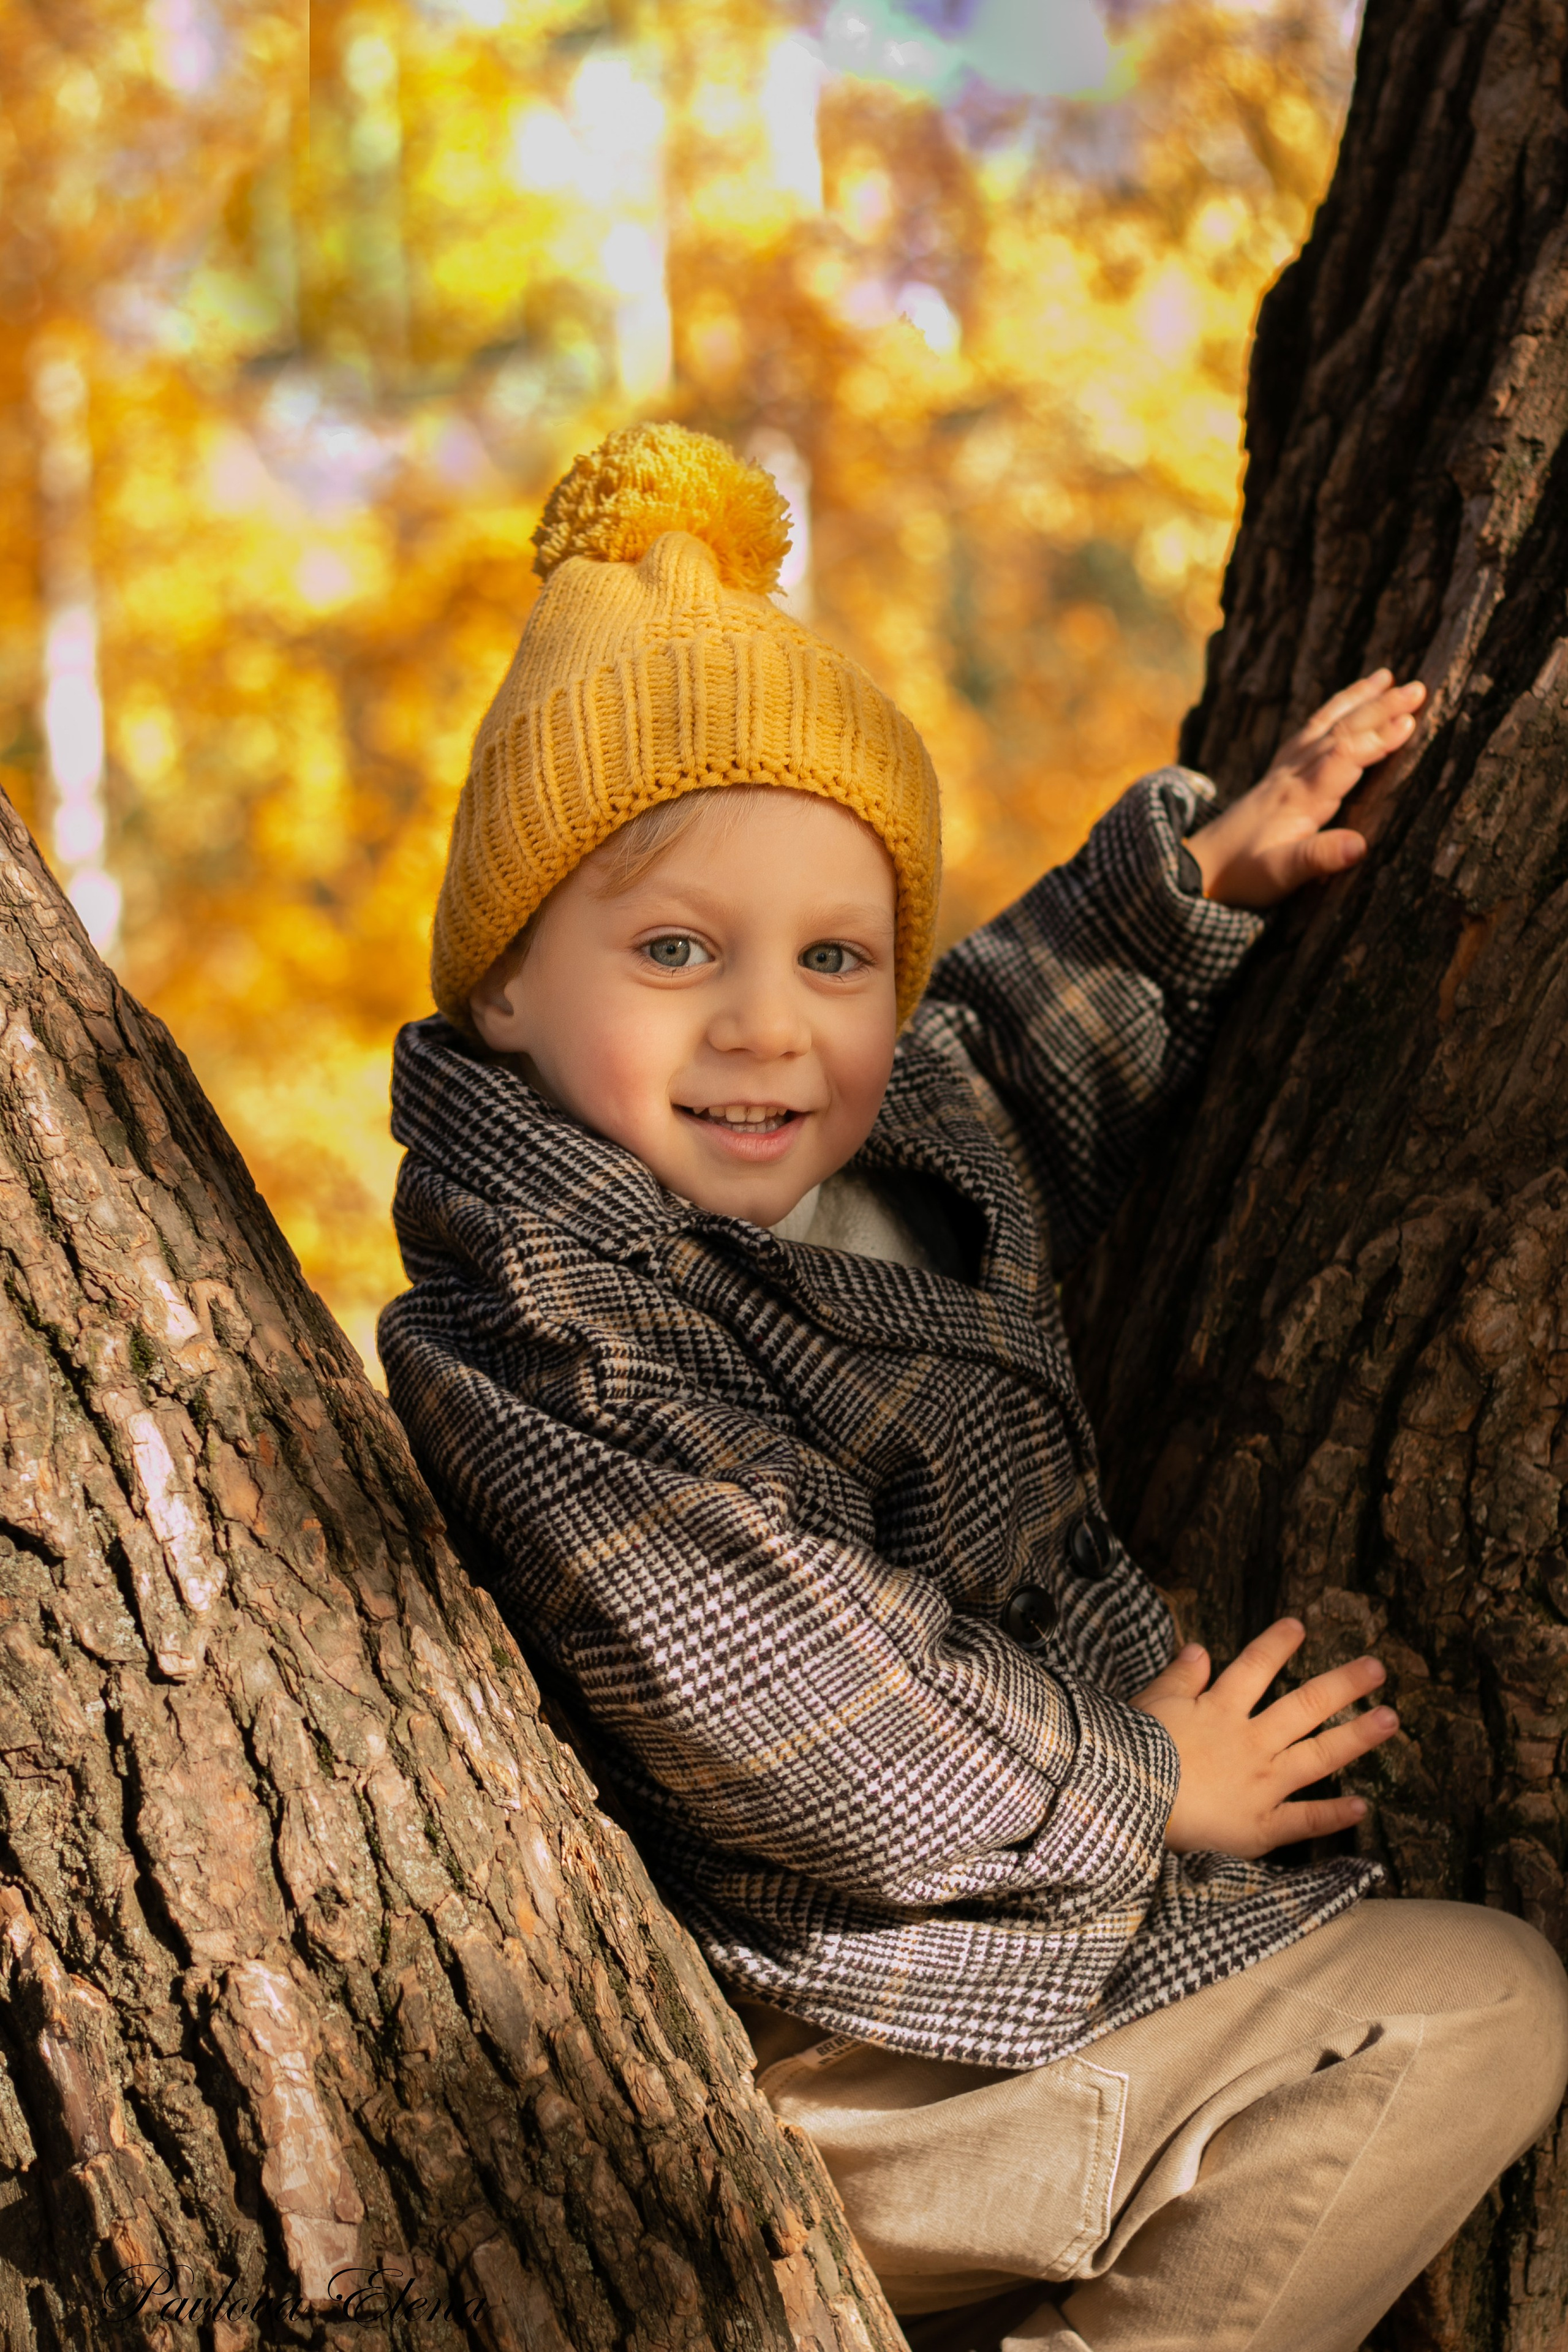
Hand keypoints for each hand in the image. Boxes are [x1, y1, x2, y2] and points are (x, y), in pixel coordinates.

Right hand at [1131, 1617, 1398, 1857]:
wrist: (1132, 1809)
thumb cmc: (1132, 1755)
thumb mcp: (1149, 1705)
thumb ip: (1177, 1678)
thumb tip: (1198, 1648)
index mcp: (1219, 1711)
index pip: (1254, 1667)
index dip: (1277, 1644)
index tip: (1299, 1625)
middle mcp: (1249, 1743)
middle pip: (1304, 1706)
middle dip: (1343, 1684)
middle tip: (1377, 1667)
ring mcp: (1260, 1784)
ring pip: (1317, 1756)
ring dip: (1356, 1737)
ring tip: (1390, 1719)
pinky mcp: (1259, 1827)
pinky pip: (1303, 1820)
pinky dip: (1333, 1815)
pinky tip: (1362, 1807)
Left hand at [1188, 670, 1425, 908]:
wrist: (1202, 869)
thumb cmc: (1246, 876)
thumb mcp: (1282, 874)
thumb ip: (1319, 858)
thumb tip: (1360, 846)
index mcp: (1299, 799)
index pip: (1342, 758)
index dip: (1376, 740)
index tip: (1410, 721)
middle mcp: (1292, 776)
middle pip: (1339, 733)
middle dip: (1379, 710)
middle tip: (1418, 689)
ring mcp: (1284, 770)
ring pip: (1324, 726)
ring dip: (1357, 701)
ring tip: (1388, 676)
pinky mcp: (1279, 772)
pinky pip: (1309, 731)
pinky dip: (1332, 711)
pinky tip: (1347, 701)